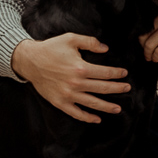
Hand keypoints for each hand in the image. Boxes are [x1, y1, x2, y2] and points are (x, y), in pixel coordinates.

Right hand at [11, 34, 129, 123]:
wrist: (29, 61)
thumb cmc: (51, 48)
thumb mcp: (70, 39)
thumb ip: (90, 42)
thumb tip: (105, 48)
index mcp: (81, 68)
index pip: (105, 73)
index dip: (117, 73)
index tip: (124, 73)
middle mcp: (76, 83)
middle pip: (102, 88)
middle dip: (117, 89)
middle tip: (127, 89)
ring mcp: (68, 95)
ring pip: (92, 103)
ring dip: (107, 107)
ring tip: (118, 109)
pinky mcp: (60, 102)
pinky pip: (76, 113)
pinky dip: (87, 117)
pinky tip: (97, 119)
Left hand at [140, 15, 157, 62]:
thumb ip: (156, 29)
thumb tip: (142, 40)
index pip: (143, 29)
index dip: (141, 40)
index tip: (143, 45)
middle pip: (144, 37)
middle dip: (144, 48)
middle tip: (147, 54)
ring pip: (150, 44)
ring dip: (148, 54)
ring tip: (151, 57)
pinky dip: (156, 57)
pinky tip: (156, 59)